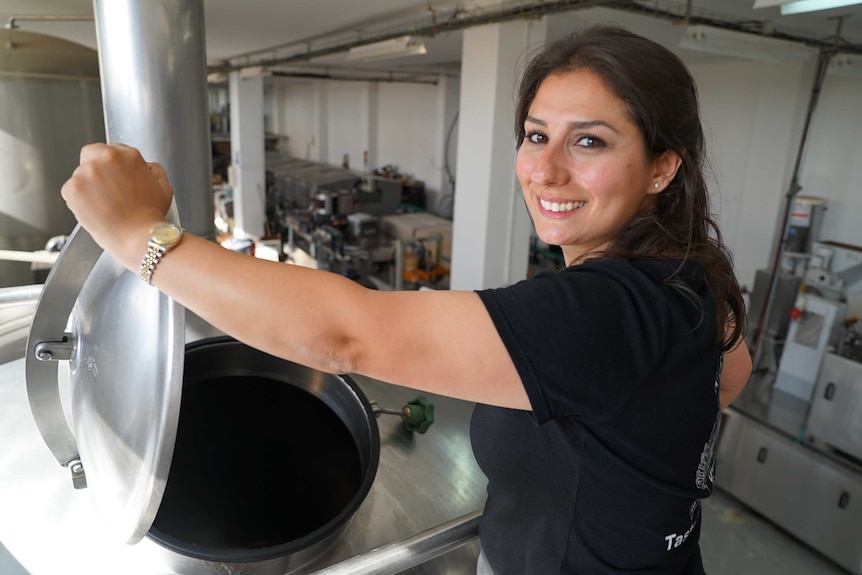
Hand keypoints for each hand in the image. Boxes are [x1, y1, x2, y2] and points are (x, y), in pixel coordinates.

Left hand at [61, 143, 173, 267]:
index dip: (111, 166)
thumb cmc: (150, 216)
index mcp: (128, 155)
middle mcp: (106, 159)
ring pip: (79, 175)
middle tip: (105, 191)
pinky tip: (94, 211)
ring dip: (86, 188)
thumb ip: (152, 170)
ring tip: (103, 205)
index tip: (113, 177)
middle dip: (95, 170)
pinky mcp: (73, 188)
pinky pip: (69, 191)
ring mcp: (87, 172)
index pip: (109, 150)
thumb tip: (145, 167)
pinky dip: (77, 201)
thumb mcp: (163, 187)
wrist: (137, 236)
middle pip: (89, 156)